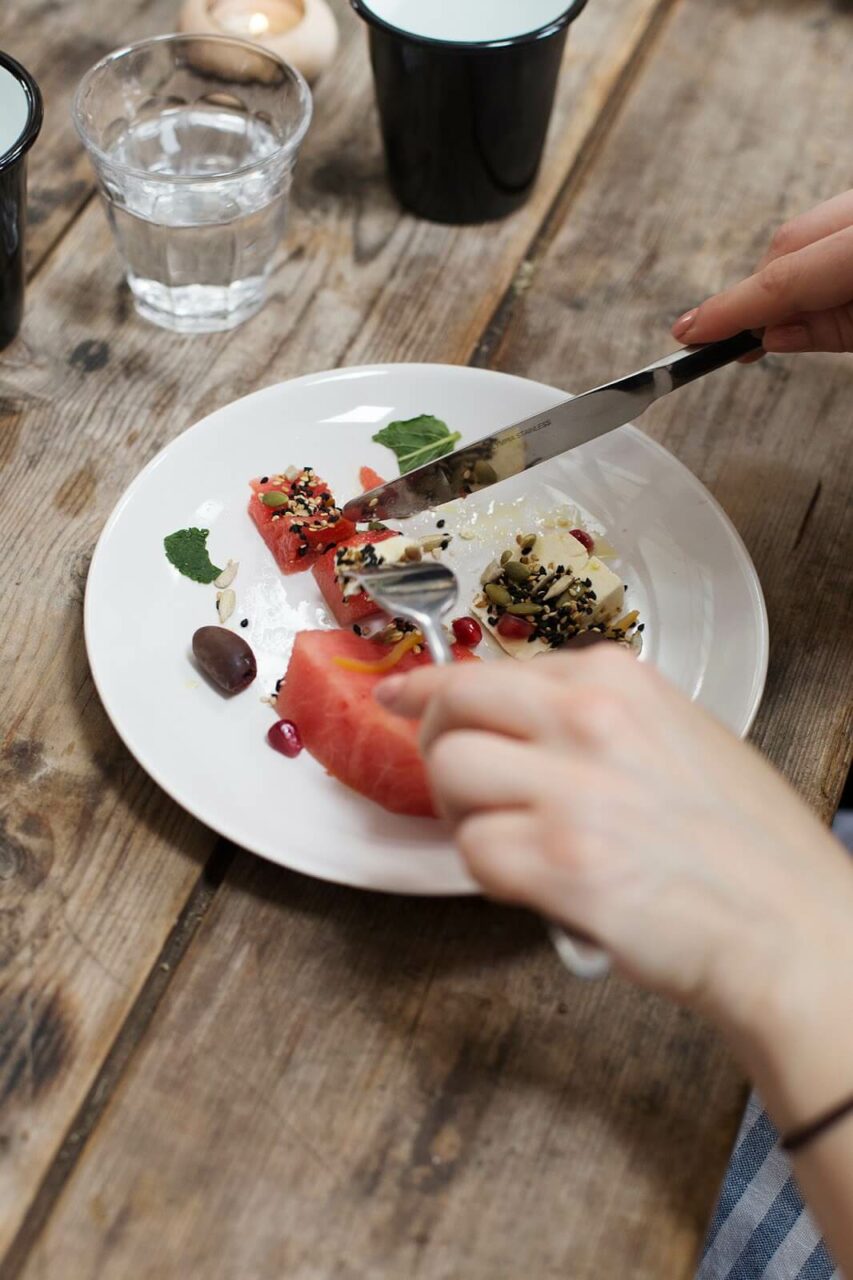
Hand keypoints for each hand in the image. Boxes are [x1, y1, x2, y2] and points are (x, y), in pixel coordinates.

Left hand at [377, 648, 852, 1269]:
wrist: (792, 926)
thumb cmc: (745, 842)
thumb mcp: (676, 735)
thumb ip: (591, 715)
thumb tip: (514, 721)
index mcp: (615, 679)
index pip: (487, 669)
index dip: (433, 688)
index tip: (402, 695)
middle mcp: (586, 719)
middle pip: (451, 709)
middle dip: (433, 744)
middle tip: (454, 783)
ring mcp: (569, 790)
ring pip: (450, 777)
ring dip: (461, 814)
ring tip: (507, 839)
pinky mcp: (558, 864)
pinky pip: (473, 852)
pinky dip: (489, 871)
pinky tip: (532, 880)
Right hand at [671, 189, 852, 352]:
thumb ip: (827, 330)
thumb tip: (771, 336)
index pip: (782, 278)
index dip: (730, 309)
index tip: (691, 333)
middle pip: (785, 244)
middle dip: (756, 295)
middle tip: (739, 339)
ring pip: (802, 231)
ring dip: (783, 277)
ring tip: (784, 323)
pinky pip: (825, 224)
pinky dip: (811, 260)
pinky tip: (817, 292)